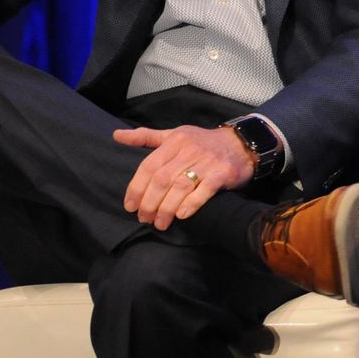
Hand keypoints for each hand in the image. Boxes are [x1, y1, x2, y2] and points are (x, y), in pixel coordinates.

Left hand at [113, 124, 256, 229]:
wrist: (241, 143)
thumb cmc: (202, 142)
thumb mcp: (174, 134)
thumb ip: (146, 137)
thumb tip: (116, 135)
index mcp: (174, 141)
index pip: (149, 166)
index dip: (137, 188)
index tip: (130, 205)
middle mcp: (189, 150)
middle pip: (162, 179)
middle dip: (150, 202)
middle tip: (144, 219)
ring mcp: (207, 162)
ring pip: (180, 186)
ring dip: (167, 208)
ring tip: (160, 223)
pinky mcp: (223, 173)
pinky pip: (205, 189)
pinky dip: (192, 203)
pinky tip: (182, 215)